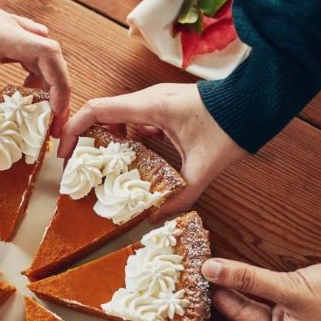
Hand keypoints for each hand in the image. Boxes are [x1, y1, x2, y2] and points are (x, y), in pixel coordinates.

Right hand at [58, 83, 245, 220]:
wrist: (257, 101)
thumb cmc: (230, 127)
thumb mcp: (203, 169)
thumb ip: (180, 197)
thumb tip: (157, 220)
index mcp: (149, 107)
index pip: (97, 111)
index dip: (73, 131)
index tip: (63, 154)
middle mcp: (148, 100)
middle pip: (102, 115)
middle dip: (86, 141)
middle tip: (80, 169)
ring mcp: (157, 102)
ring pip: (118, 119)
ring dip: (107, 142)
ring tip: (102, 170)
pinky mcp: (166, 109)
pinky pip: (136, 123)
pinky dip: (127, 141)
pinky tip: (132, 163)